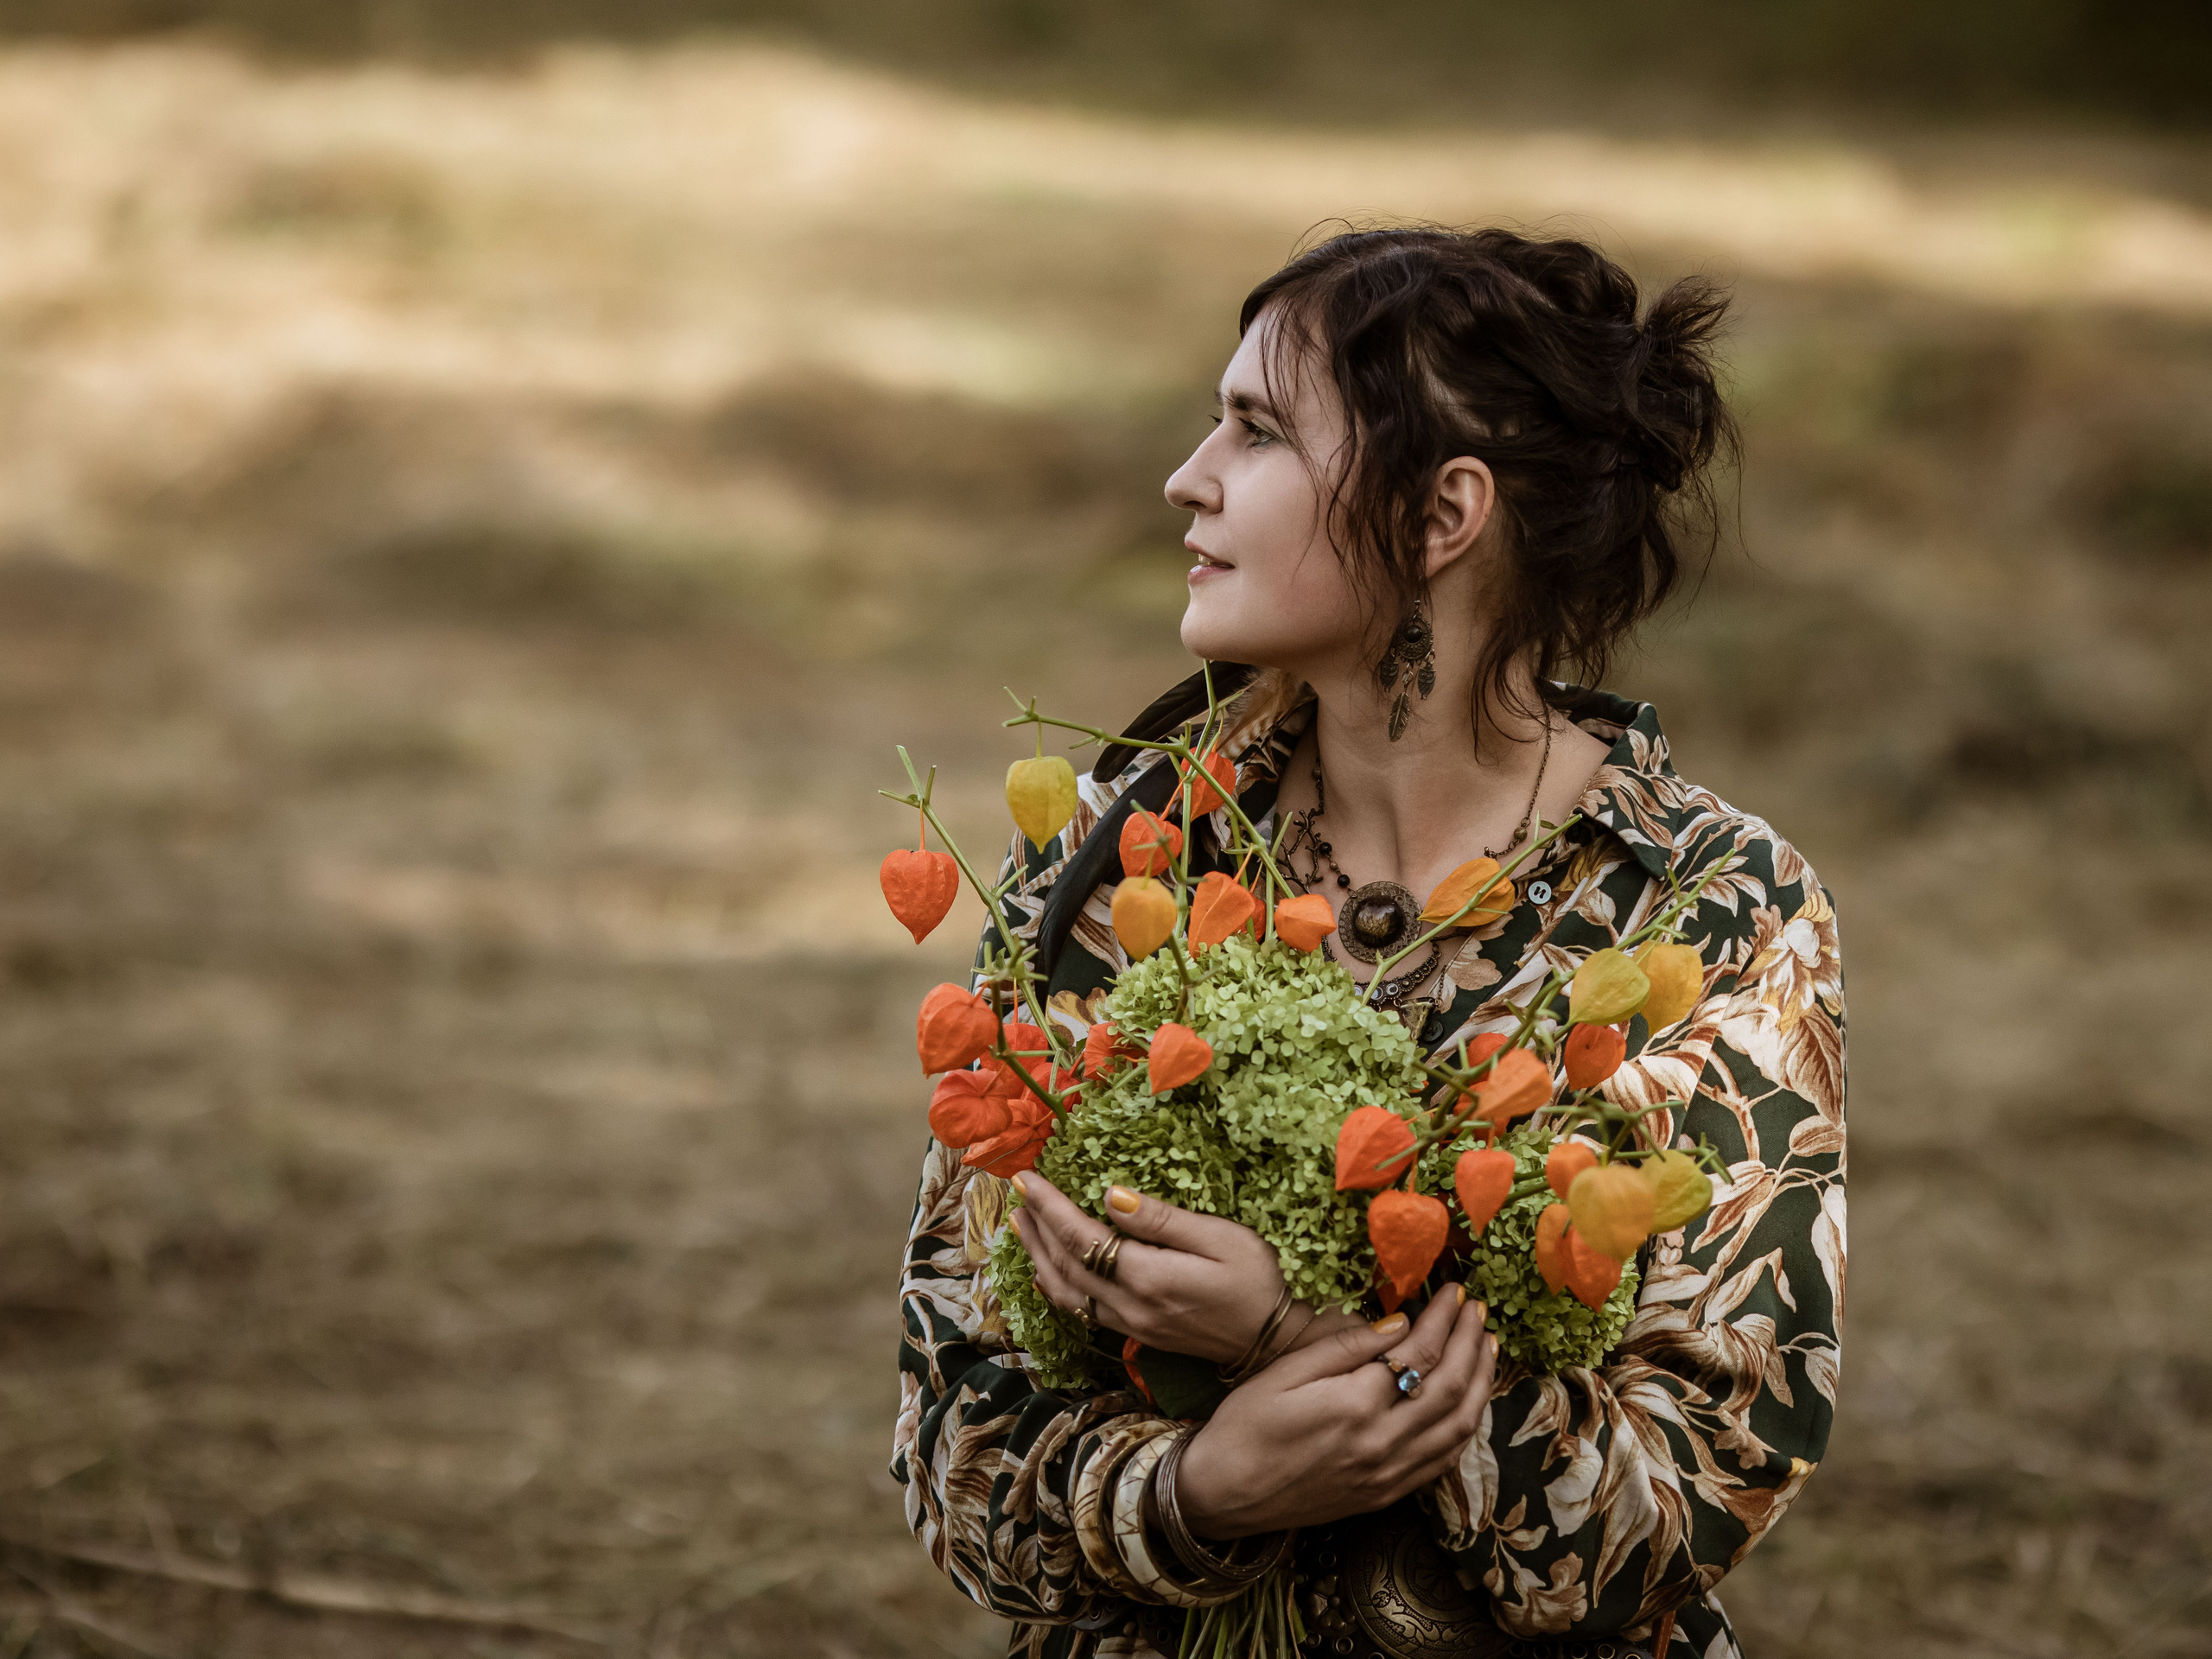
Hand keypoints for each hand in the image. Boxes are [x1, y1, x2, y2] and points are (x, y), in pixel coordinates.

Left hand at [1009, 1172, 1358, 1365]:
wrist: (1278, 1342)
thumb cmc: (1260, 1279)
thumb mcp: (1220, 1238)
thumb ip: (1161, 1219)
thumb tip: (1110, 1194)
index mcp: (1148, 1277)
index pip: (1081, 1236)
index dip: (1049, 1206)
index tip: (1027, 1178)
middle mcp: (1130, 1307)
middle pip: (1063, 1264)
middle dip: (1035, 1226)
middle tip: (1017, 1193)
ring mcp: (1131, 1326)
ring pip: (1064, 1291)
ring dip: (1037, 1256)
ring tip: (1021, 1224)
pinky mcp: (1137, 1335)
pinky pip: (1080, 1310)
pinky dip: (1054, 1286)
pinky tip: (1047, 1270)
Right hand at [1172, 1287, 1497, 1537]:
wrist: (1223, 1494)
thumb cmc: (1245, 1425)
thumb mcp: (1284, 1371)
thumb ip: (1346, 1346)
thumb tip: (1400, 1323)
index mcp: (1355, 1406)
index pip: (1420, 1353)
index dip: (1443, 1319)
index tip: (1454, 1292)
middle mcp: (1382, 1444)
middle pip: (1450, 1388)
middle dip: (1470, 1344)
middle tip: (1477, 1311)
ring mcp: (1389, 1475)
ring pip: (1458, 1428)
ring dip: (1480, 1384)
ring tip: (1486, 1348)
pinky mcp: (1387, 1495)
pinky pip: (1444, 1462)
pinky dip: (1465, 1428)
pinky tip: (1469, 1403)